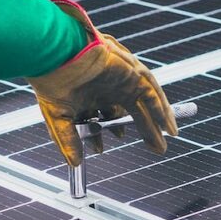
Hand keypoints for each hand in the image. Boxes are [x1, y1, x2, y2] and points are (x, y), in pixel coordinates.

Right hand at [26, 0, 177, 166]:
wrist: (56, 56)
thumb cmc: (53, 80)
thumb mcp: (59, 118)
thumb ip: (69, 141)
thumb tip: (75, 163)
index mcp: (91, 93)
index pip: (104, 116)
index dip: (105, 133)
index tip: (101, 149)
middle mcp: (109, 85)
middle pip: (132, 110)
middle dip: (145, 131)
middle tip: (155, 148)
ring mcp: (122, 78)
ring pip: (145, 102)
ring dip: (156, 122)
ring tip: (164, 141)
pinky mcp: (132, 73)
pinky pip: (151, 93)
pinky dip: (161, 109)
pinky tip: (168, 127)